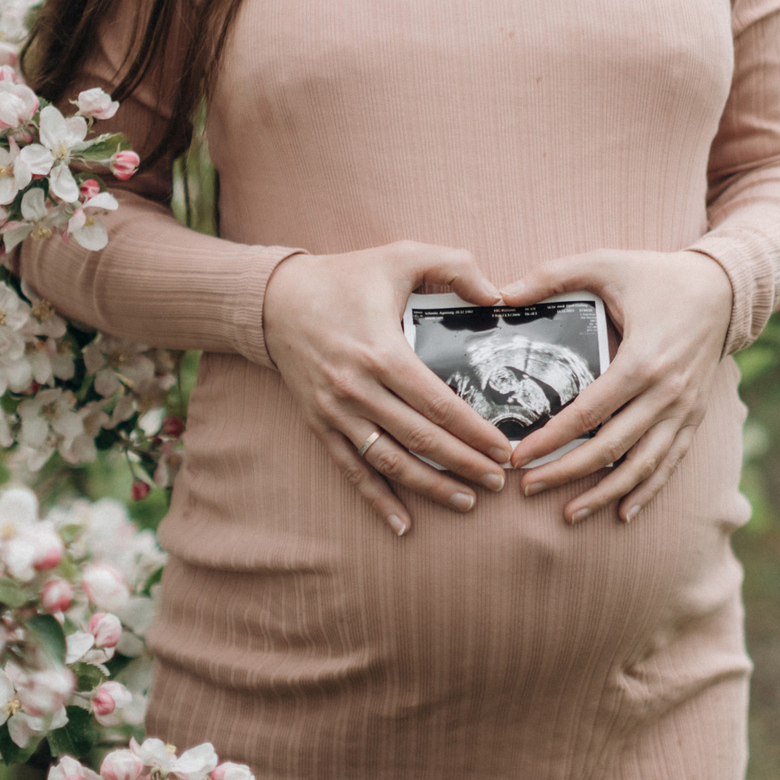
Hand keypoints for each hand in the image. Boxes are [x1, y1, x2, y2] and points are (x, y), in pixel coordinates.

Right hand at [261, 240, 518, 536]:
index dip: (474, 431)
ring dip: (429, 486)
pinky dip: (377, 499)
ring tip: (467, 500)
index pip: (438, 404)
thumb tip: (499, 296)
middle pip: (420, 438)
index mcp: (382, 353)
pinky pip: (352, 470)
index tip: (504, 448)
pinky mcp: (320, 425)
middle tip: (500, 480)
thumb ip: (456, 267)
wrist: (275, 299)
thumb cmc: (346, 276)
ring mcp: (336, 412)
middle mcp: (357, 390)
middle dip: (463, 464)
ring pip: (389, 462)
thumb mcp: (402, 255)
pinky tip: (402, 524)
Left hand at [497, 249, 733, 523]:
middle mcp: (665, 394)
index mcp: (641, 362)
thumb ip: (553, 276)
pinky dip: (647, 491)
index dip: (549, 440)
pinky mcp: (693, 417)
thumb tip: (501, 294)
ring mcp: (683, 409)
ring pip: (641, 466)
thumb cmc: (659, 276)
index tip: (517, 457)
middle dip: (565, 473)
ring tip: (569, 515)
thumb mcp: (606, 263)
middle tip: (527, 488)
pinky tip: (623, 512)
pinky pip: (670, 462)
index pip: (587, 415)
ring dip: (603, 493)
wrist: (724, 288)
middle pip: (609, 449)